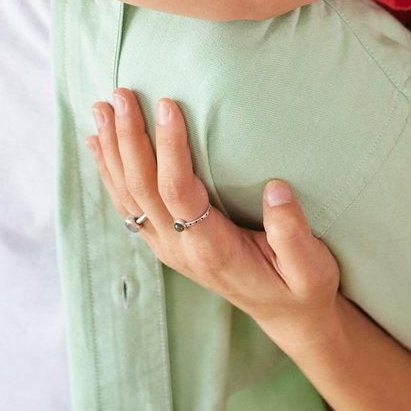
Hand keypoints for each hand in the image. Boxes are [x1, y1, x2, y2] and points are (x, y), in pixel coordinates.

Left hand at [88, 89, 345, 357]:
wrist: (284, 316)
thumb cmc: (301, 288)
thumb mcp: (312, 270)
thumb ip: (293, 234)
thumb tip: (276, 188)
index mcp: (213, 249)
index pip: (179, 192)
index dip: (170, 149)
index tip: (168, 105)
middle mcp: (179, 248)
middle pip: (142, 188)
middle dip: (129, 138)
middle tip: (121, 94)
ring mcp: (166, 246)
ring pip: (127, 194)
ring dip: (112, 149)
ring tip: (101, 108)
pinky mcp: (163, 241)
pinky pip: (127, 203)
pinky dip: (109, 171)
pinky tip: (98, 143)